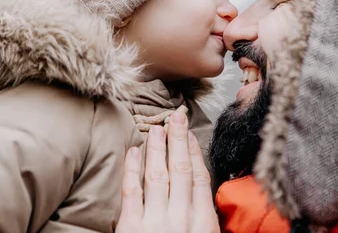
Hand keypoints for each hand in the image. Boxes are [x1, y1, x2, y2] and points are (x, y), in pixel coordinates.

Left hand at [116, 112, 219, 232]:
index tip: (191, 135)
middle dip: (178, 140)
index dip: (195, 153)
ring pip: (157, 176)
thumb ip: (205, 221)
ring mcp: (155, 222)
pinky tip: (133, 152)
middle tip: (176, 117)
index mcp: (203, 222)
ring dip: (157, 148)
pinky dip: (132, 169)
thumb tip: (204, 198)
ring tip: (156, 128)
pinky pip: (132, 192)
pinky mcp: (131, 228)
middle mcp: (181, 217)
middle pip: (181, 170)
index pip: (200, 178)